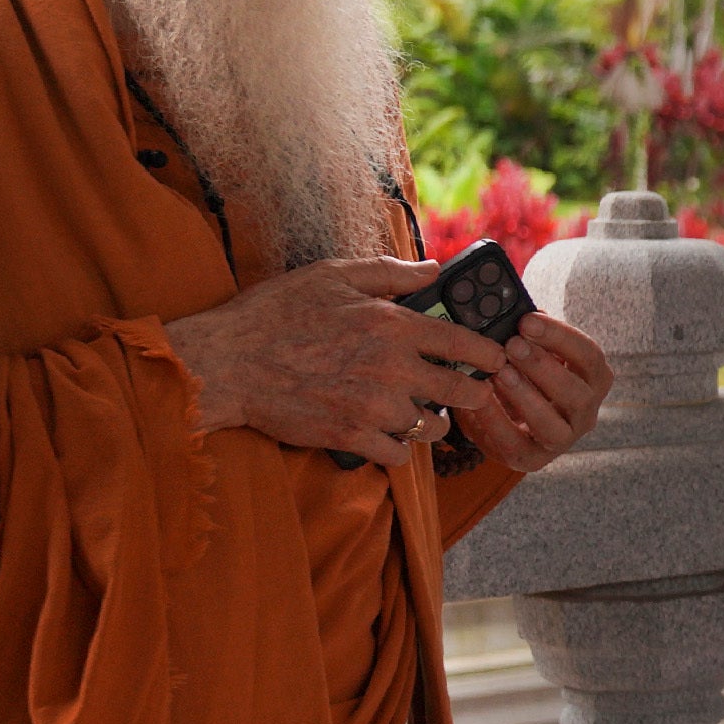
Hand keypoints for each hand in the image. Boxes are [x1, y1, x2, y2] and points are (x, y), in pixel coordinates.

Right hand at [166, 257, 511, 467]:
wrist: (228, 363)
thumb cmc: (276, 314)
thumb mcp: (333, 276)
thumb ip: (390, 272)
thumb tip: (434, 269)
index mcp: (393, 324)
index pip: (466, 344)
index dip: (490, 355)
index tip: (495, 360)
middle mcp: (392, 367)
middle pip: (463, 392)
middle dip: (471, 394)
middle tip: (464, 393)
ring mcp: (373, 406)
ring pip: (433, 428)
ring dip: (431, 423)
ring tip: (419, 413)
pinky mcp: (351, 436)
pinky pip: (398, 455)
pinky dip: (396, 448)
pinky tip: (385, 434)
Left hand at [451, 311, 612, 477]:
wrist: (508, 419)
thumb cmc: (526, 376)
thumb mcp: (534, 351)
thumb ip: (529, 334)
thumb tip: (512, 308)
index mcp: (593, 379)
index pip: (589, 356)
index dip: (560, 337)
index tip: (527, 320)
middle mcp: (586, 412)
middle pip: (576, 392)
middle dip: (542, 366)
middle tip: (511, 345)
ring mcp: (563, 440)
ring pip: (552, 425)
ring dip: (525, 396)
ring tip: (498, 373)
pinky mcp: (534, 460)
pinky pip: (516, 444)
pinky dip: (495, 421)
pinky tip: (477, 401)